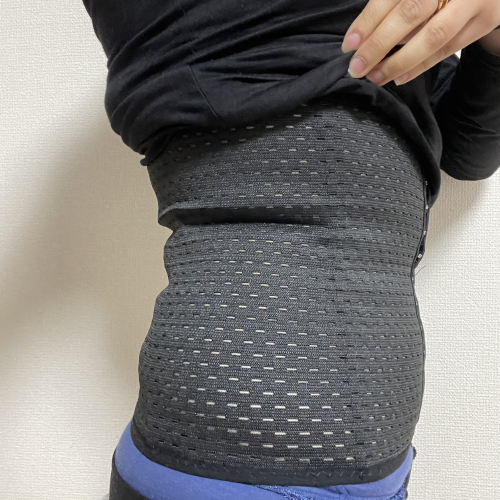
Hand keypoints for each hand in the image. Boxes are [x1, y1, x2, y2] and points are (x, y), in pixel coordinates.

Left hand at [341, 0, 499, 85]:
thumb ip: (394, 5)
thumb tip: (364, 38)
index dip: (368, 20)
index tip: (349, 45)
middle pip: (411, 14)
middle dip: (379, 45)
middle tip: (357, 68)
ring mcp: (472, 0)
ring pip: (432, 36)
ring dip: (399, 62)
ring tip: (375, 77)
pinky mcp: (484, 20)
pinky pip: (448, 49)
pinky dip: (421, 66)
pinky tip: (399, 77)